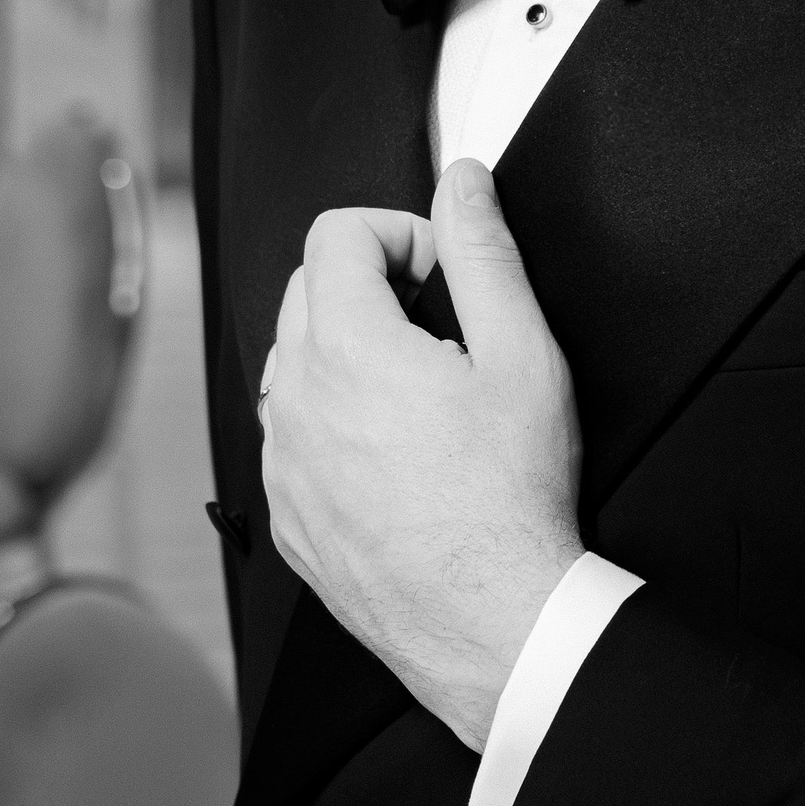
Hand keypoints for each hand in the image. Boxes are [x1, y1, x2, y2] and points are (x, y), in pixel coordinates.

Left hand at [260, 162, 584, 751]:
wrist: (492, 622)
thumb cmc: (510, 500)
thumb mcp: (522, 355)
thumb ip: (484, 251)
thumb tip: (462, 183)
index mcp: (347, 347)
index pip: (334, 232)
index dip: (397, 233)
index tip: (441, 273)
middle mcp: (295, 399)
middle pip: (306, 288)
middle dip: (370, 285)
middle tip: (441, 327)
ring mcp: (281, 461)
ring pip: (293, 363)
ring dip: (347, 351)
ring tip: (420, 391)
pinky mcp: (286, 512)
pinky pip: (290, 434)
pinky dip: (332, 421)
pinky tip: (396, 452)